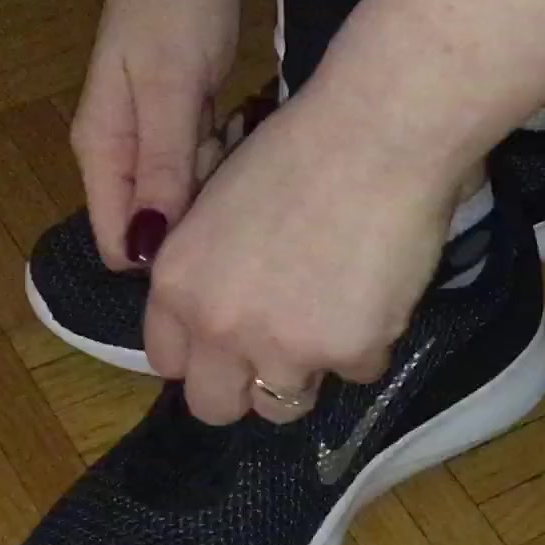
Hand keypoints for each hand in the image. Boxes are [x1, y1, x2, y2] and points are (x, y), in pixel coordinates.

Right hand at [71, 0, 239, 271]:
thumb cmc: (176, 1)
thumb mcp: (173, 88)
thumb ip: (161, 170)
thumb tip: (147, 254)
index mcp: (102, 152)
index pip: (119, 246)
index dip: (165, 260)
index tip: (216, 239)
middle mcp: (120, 154)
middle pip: (159, 228)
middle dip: (200, 219)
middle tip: (231, 163)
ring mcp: (152, 137)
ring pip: (187, 198)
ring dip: (219, 182)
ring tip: (237, 128)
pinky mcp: (183, 119)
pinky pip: (205, 164)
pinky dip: (227, 154)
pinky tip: (241, 115)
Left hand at [145, 94, 459, 424]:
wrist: (376, 137)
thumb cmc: (300, 148)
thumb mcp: (219, 210)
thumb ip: (209, 272)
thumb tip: (226, 317)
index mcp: (177, 284)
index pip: (167, 361)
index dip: (202, 354)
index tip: (229, 343)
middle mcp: (218, 326)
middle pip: (213, 407)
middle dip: (242, 389)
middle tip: (278, 354)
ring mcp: (284, 347)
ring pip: (284, 404)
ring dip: (305, 371)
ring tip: (333, 318)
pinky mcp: (349, 353)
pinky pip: (358, 373)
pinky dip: (369, 344)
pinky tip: (377, 290)